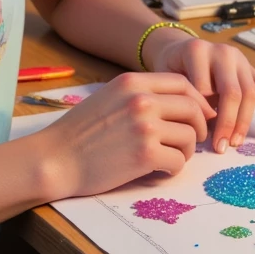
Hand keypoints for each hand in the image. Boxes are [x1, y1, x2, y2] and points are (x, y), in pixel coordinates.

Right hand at [39, 71, 216, 199]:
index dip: (197, 101)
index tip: (199, 116)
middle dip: (199, 127)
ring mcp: (144, 127)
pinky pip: (178, 161)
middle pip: (193, 109)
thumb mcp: (109, 98)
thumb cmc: (79, 133)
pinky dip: (174, 168)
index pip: (183, 84)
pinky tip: (161, 170)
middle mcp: (141, 100)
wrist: (55, 159)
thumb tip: (177, 104)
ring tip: (170, 157)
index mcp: (132, 83)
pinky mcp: (145, 155)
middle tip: (193, 140)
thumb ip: (139, 95)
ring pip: (189, 136)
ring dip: (185, 150)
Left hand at [143, 33, 254, 154]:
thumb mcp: (167, 77)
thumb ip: (182, 95)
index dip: (202, 114)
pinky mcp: (251, 68)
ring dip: (244, 122)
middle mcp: (222, 52)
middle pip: (232, 92)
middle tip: (220, 147)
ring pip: (250, 92)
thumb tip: (203, 125)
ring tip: (235, 143)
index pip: (205, 89)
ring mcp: (240, 59)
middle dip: (227, 123)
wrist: (179, 49)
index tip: (198, 135)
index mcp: (197, 50)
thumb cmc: (171, 68)